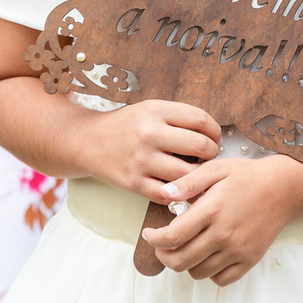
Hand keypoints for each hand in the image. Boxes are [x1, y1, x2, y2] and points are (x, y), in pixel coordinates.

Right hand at [84, 100, 220, 201]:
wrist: (87, 141)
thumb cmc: (125, 125)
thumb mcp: (149, 109)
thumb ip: (178, 117)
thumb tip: (212, 134)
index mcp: (156, 111)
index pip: (201, 120)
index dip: (215, 131)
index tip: (215, 138)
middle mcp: (149, 133)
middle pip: (200, 147)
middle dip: (212, 154)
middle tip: (209, 157)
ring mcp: (141, 160)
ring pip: (188, 174)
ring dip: (199, 176)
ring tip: (196, 172)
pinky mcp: (134, 182)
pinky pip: (169, 194)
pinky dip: (179, 192)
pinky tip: (180, 185)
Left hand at [142, 155, 302, 285]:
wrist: (284, 188)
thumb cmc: (248, 176)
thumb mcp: (217, 168)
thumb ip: (189, 181)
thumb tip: (164, 193)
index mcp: (212, 210)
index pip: (172, 236)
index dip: (154, 239)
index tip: (149, 234)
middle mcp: (223, 234)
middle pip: (181, 260)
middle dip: (164, 256)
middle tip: (161, 246)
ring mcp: (237, 250)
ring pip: (198, 272)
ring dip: (186, 263)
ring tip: (186, 247)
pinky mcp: (249, 259)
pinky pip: (221, 279)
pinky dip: (209, 272)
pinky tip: (207, 255)